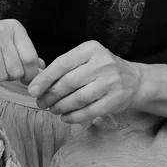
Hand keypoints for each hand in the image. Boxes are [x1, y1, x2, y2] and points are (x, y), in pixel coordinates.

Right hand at [0, 18, 44, 83]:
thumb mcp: (5, 40)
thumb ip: (24, 53)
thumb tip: (42, 68)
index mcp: (14, 27)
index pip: (30, 59)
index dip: (29, 75)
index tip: (24, 79)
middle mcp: (0, 31)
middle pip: (16, 71)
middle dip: (8, 75)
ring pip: (1, 75)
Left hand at [27, 41, 141, 123]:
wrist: (134, 80)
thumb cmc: (101, 69)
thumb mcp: (86, 59)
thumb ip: (64, 68)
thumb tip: (36, 84)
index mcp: (91, 49)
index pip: (62, 63)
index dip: (45, 78)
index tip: (32, 90)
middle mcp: (102, 62)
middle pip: (69, 82)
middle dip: (50, 95)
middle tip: (41, 103)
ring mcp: (111, 81)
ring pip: (79, 98)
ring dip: (61, 107)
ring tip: (52, 110)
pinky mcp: (116, 99)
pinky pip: (90, 111)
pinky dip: (74, 116)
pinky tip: (65, 117)